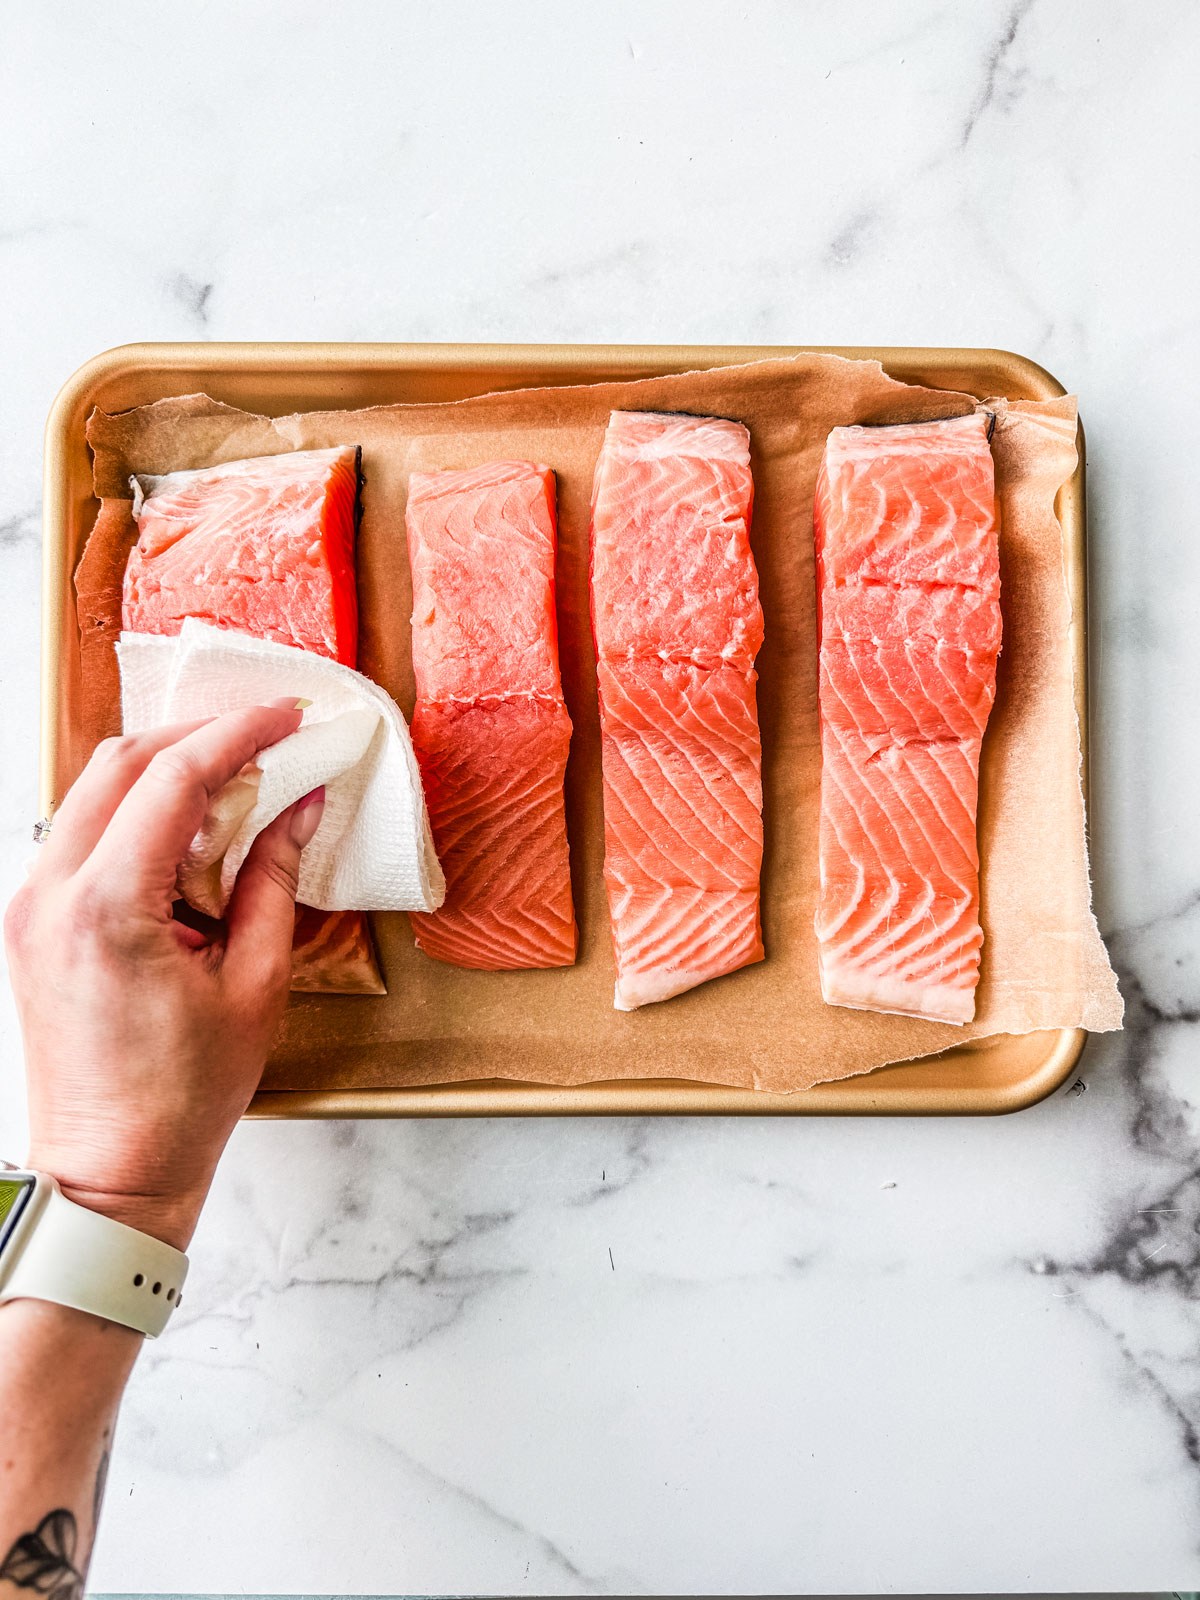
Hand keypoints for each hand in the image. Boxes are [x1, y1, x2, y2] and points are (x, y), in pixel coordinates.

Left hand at [3, 706, 324, 1249]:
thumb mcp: (256, 983)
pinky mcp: (31, 920)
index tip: (286, 717)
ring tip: (236, 786)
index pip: (173, 779)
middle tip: (265, 739)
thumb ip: (275, 879)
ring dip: (165, 771)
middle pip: (120, 762)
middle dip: (198, 736)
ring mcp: (29, 905)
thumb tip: (301, 808)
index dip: (239, 734)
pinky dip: (137, 812)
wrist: (110, 1169)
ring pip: (94, 789)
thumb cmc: (179, 1100)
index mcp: (106, 910)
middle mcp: (50, 895)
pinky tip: (189, 832)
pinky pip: (82, 832)